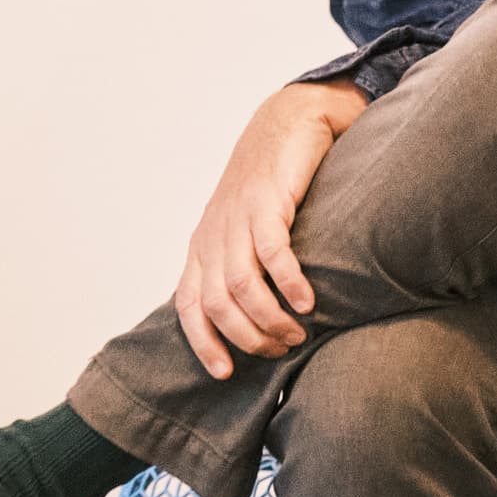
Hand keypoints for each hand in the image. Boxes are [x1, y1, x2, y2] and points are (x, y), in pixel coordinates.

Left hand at [173, 80, 364, 379]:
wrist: (288, 122)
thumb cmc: (272, 184)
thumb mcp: (245, 229)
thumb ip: (244, 266)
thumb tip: (257, 320)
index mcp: (203, 247)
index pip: (189, 306)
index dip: (203, 343)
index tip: (226, 374)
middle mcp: (213, 236)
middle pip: (217, 304)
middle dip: (247, 337)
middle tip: (281, 348)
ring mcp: (237, 218)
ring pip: (240, 285)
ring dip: (269, 318)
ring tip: (297, 332)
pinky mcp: (266, 201)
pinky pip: (271, 252)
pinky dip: (288, 283)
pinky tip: (306, 300)